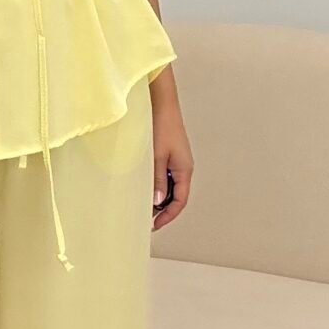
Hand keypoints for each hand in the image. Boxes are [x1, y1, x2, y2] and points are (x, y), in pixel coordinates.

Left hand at [151, 107, 193, 232]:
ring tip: (143, 204)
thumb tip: (158, 202)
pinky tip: (144, 186)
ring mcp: (176, 160)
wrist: (161, 103)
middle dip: (163, 209)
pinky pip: (164, 175)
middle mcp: (183, 167)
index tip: (155, 225)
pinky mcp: (169, 153)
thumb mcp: (156, 157)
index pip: (180, 201)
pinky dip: (156, 184)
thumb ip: (157, 180)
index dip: (168, 215)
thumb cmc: (161, 126)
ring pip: (169, 186)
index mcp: (184, 170)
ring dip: (158, 197)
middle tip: (146, 218)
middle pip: (175, 196)